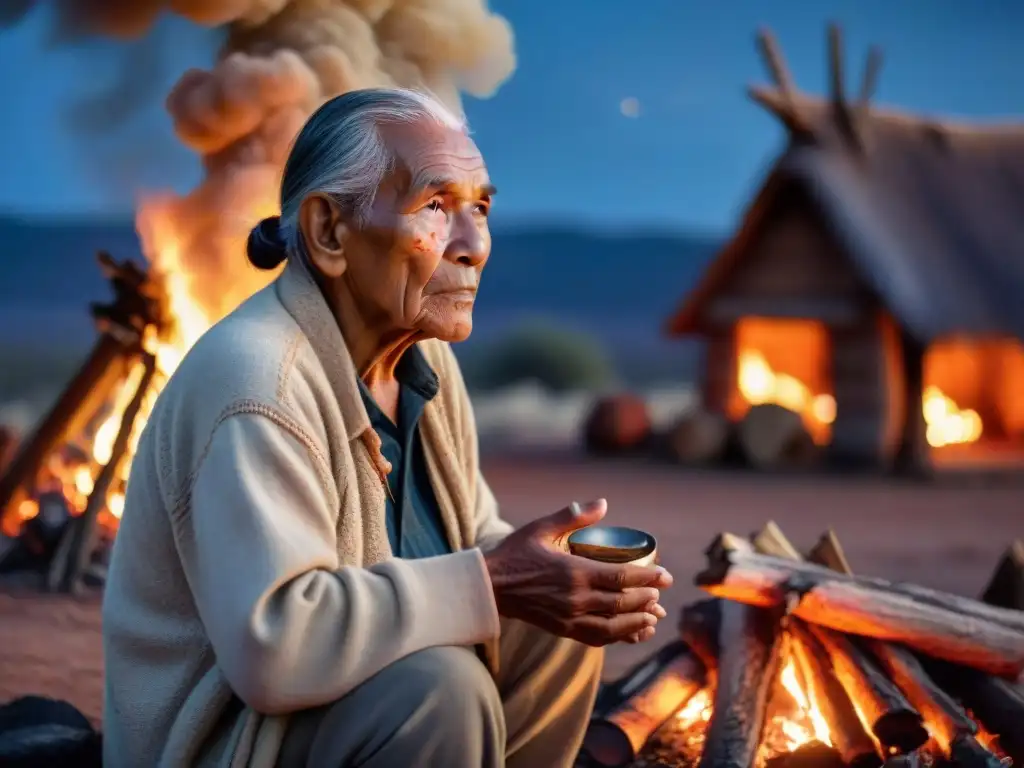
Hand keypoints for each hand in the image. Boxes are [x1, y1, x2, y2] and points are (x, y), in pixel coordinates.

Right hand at [483, 499, 672, 646]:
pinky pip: (597, 638)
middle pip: (622, 603)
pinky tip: (631, 633)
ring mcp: (569, 617)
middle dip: (647, 600)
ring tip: (653, 618)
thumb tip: (603, 503)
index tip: (665, 576)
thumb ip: (573, 516)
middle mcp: (575, 598)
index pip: (621, 577)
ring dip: (637, 622)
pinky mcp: (563, 629)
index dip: (648, 578)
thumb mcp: (542, 528)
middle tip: (662, 594)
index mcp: (574, 572)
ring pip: (613, 626)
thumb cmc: (515, 553)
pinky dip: (618, 636)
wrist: (489, 587)